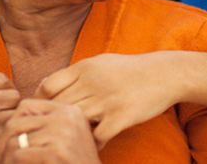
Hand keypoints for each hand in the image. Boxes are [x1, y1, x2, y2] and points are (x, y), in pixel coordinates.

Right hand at [0, 72, 19, 163]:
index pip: (0, 78)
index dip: (3, 86)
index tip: (1, 94)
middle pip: (13, 95)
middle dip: (10, 103)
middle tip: (4, 111)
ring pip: (15, 114)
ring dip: (10, 119)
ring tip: (1, 124)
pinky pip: (9, 133)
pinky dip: (6, 136)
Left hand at [0, 99, 99, 163]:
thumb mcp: (66, 139)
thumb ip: (46, 126)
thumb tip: (9, 124)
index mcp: (69, 110)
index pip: (26, 106)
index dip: (13, 124)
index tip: (10, 142)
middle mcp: (66, 117)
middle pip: (16, 122)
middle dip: (3, 143)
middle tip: (1, 158)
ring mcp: (62, 133)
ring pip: (13, 140)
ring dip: (5, 157)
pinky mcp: (56, 152)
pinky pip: (18, 155)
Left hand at [35, 52, 182, 147]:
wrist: (165, 74)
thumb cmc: (130, 69)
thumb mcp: (101, 62)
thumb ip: (75, 73)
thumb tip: (47, 85)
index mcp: (85, 67)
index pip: (48, 86)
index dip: (41, 102)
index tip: (45, 112)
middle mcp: (92, 82)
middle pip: (58, 106)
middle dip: (54, 120)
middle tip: (55, 130)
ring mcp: (106, 100)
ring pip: (74, 121)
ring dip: (72, 132)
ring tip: (73, 138)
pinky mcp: (121, 116)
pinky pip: (97, 136)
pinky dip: (93, 143)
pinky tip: (94, 144)